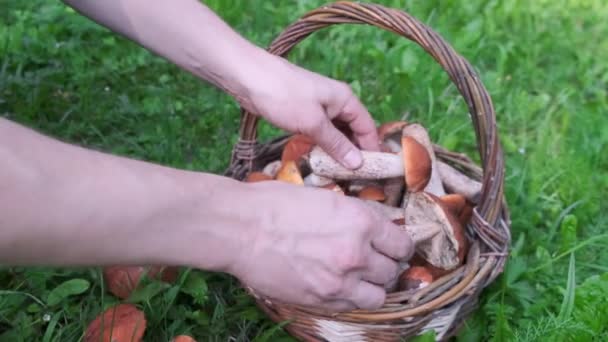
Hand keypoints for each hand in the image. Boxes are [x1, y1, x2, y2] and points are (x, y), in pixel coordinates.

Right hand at [228, 181, 413, 311]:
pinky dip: (353, 298)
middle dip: (386, 265)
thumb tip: (376, 227)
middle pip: (393, 270)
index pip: (402, 244)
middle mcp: (357, 253)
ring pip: (379, 294)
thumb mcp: (326, 198)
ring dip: (373, 286)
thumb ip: (356, 216)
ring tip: (360, 277)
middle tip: (374, 260)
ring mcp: (340, 280)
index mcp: (361, 221)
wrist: (242, 229)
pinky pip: (354, 306)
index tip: (393, 247)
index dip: (399, 246)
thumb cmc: (277, 205)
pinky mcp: (322, 299)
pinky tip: (341, 286)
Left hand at [236, 53, 379, 168]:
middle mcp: (336, 103)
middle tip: (354, 179)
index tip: (374, 173)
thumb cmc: (284, 96)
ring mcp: (318, 108)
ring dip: (337, 151)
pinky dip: (322, 146)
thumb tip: (358, 164)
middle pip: (353, 131)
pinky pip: (319, 133)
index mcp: (345, 99)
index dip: (372, 149)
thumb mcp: (313, 123)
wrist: (248, 77)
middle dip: (355, 153)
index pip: (367, 127)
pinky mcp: (303, 114)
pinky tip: (319, 161)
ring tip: (338, 175)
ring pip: (335, 133)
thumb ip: (336, 143)